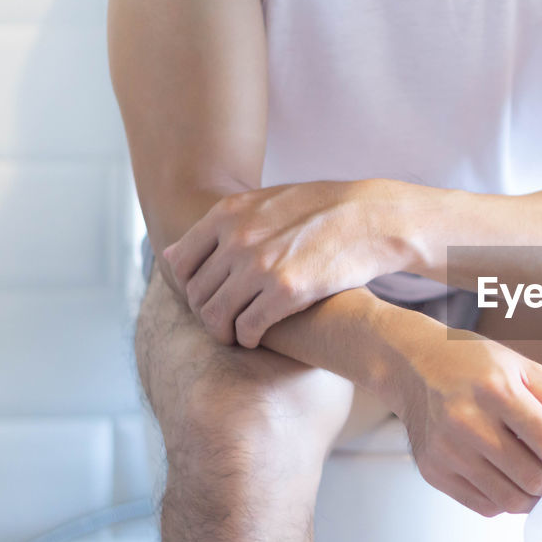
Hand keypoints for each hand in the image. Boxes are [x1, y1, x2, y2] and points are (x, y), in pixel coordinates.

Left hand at [163, 180, 405, 346]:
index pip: (180, 262)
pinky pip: (248, 327)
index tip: (207, 297)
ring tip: (236, 335)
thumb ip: (220, 227)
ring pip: (216, 315)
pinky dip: (248, 338)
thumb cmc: (325, 210)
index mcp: (229, 213)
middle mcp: (238, 237)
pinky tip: (258, 338)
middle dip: (206, 314)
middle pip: (197, 292)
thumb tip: (167, 254)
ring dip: (222, 331)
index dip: (188, 287)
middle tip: (223, 323)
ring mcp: (260, 265)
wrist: (374, 217)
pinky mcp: (287, 291)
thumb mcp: (267, 203)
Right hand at [392, 323, 541, 517]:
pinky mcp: (433, 471)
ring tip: (541, 482)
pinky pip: (483, 505)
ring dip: (534, 498)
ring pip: (509, 499)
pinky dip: (506, 501)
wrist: (410, 365)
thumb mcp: (520, 365)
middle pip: (531, 478)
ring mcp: (447, 451)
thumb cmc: (470, 362)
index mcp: (495, 390)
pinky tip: (511, 481)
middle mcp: (467, 423)